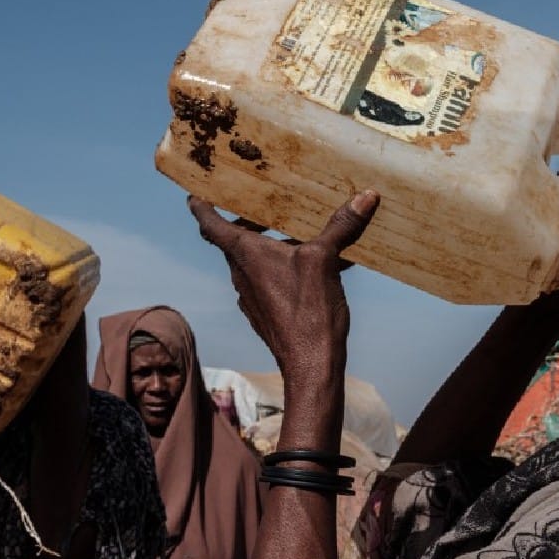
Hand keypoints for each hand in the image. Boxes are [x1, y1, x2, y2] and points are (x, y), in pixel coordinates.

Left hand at [189, 192, 379, 383]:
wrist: (311, 364)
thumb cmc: (309, 311)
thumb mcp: (325, 261)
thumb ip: (340, 227)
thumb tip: (365, 196)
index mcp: (246, 254)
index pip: (211, 224)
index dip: (200, 206)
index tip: (193, 195)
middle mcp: (242, 274)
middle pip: (235, 240)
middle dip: (247, 220)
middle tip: (264, 204)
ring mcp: (252, 296)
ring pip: (254, 261)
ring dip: (271, 244)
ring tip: (299, 232)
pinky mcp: (266, 312)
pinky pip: (269, 280)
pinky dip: (284, 266)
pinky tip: (316, 267)